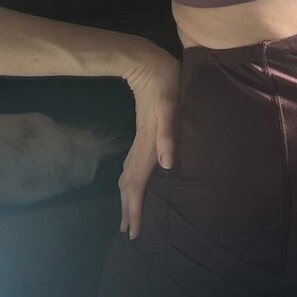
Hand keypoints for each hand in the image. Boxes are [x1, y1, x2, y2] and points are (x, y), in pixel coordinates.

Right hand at [119, 46, 180, 239]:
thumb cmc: (164, 83)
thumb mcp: (169, 106)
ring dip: (128, 199)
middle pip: (129, 186)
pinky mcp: (142, 135)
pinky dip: (130, 183)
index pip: (138, 185)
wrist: (145, 63)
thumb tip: (167, 165)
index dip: (136, 210)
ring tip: (128, 216)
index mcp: (148, 145)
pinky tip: (133, 185)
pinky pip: (132, 167)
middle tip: (129, 233)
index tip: (133, 233)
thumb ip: (168, 134)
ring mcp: (139, 141)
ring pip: (128, 177)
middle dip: (129, 211)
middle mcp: (141, 147)